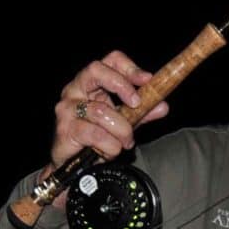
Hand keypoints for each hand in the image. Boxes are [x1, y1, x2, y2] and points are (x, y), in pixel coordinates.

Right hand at [43, 51, 169, 206]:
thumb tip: (163, 106)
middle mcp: (75, 90)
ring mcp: (68, 108)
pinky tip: (111, 151)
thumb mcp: (126, 122)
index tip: (148, 80)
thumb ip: (143, 113)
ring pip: (101, 111)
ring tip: (125, 142)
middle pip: (96, 70)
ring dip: (121, 129)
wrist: (76, 167)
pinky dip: (110, 145)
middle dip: (121, 85)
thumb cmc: (98, 139)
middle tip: (136, 104)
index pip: (110, 60)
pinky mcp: (65, 129)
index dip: (130, 67)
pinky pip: (95, 134)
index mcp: (91, 83)